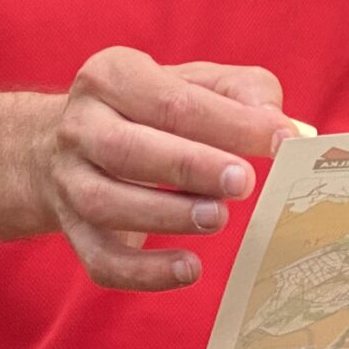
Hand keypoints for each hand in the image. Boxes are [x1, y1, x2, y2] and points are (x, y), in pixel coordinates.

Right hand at [31, 47, 297, 291]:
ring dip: (166, 215)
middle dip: (189, 167)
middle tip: (242, 182)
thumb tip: (280, 128)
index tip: (280, 142)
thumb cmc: (153, 109)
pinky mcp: (72, 229)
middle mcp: (80, 125)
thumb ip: (244, 93)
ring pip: (106, 202)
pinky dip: (144, 272)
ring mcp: (68, 180)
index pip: (171, 100)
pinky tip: (190, 268)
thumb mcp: (195, 81)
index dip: (229, 122)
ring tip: (218, 218)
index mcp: (111, 75)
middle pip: (126, 148)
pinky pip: (101, 259)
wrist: (68, 138)